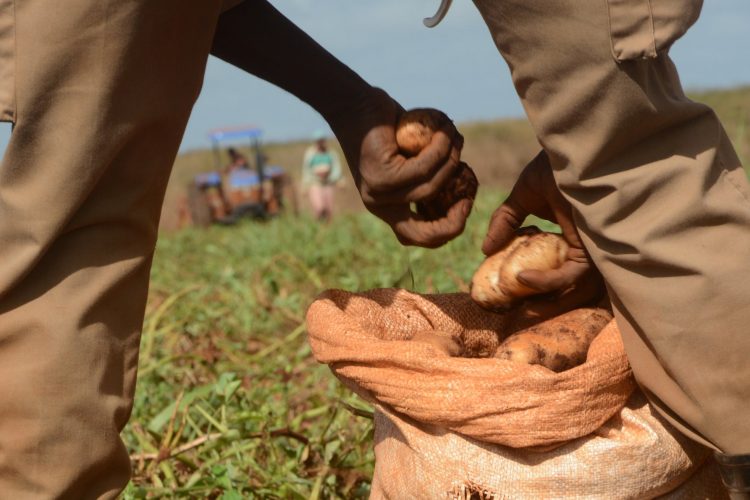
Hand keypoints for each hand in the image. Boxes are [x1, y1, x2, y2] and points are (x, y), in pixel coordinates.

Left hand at [327, 88, 470, 247]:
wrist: (353, 103)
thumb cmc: (385, 126)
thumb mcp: (411, 156)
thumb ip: (430, 173)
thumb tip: (464, 186)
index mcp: (386, 207)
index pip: (417, 236)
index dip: (447, 228)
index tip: (466, 203)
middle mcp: (379, 206)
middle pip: (422, 234)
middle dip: (453, 222)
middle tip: (468, 196)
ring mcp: (378, 194)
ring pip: (431, 188)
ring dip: (450, 160)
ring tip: (453, 136)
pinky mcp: (381, 176)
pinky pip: (423, 168)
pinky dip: (440, 148)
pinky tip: (444, 132)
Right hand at [483, 151, 603, 317]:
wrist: (572, 155)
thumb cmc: (554, 169)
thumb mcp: (523, 197)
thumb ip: (505, 221)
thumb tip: (485, 249)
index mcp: (568, 234)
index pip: (552, 268)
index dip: (530, 283)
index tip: (503, 288)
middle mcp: (581, 246)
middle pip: (563, 287)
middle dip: (538, 305)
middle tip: (508, 310)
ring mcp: (589, 251)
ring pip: (568, 289)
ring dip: (541, 302)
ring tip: (512, 302)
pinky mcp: (591, 251)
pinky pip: (569, 276)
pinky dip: (546, 282)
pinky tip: (522, 277)